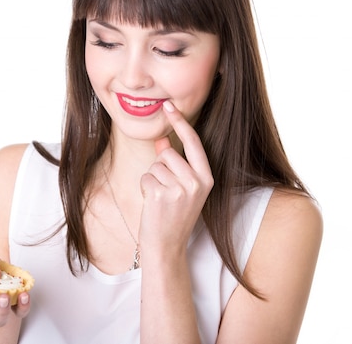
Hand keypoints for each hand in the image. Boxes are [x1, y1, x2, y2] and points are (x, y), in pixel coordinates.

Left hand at [140, 101, 213, 250]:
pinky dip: (145, 188)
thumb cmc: (173, 215)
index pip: (194, 143)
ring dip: (152, 179)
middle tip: (165, 191)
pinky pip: (146, 177)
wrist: (166, 246)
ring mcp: (180, 189)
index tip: (168, 105)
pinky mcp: (161, 194)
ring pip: (156, 165)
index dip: (180, 122)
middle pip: (169, 153)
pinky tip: (153, 204)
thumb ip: (174, 163)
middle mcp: (197, 182)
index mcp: (207, 179)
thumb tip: (162, 139)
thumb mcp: (181, 188)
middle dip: (161, 167)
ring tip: (160, 199)